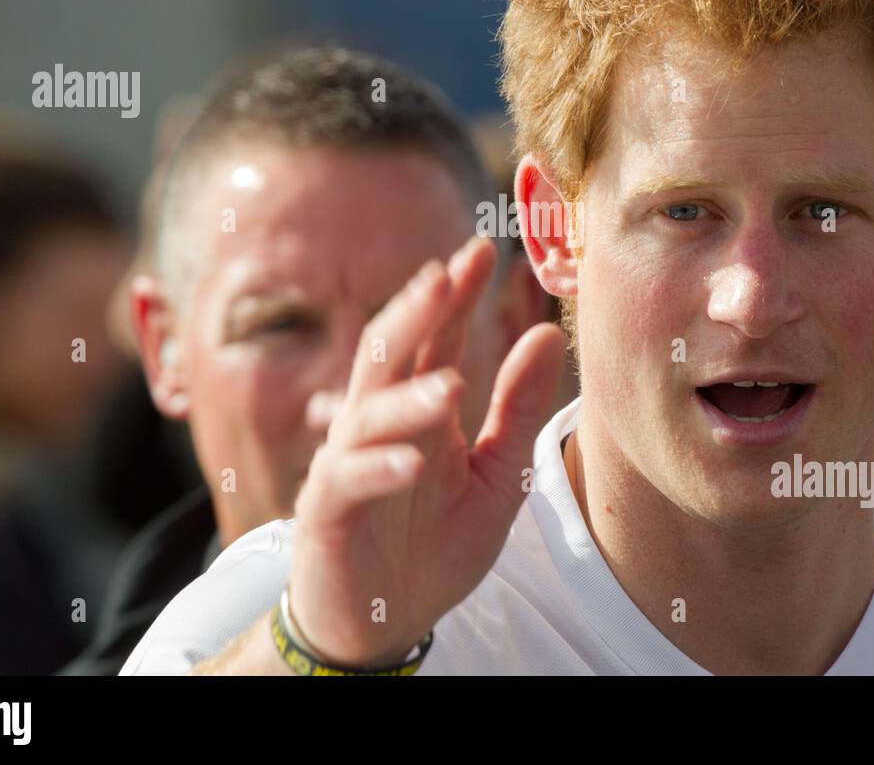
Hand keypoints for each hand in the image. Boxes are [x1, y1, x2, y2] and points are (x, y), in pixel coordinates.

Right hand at [286, 235, 564, 667]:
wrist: (385, 624)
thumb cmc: (434, 545)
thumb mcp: (495, 474)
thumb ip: (517, 408)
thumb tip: (547, 332)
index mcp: (419, 411)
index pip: (435, 339)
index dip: (455, 296)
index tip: (484, 249)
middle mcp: (378, 425)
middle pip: (389, 354)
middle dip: (415, 313)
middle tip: (445, 274)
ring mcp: (346, 464)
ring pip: (368, 415)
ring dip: (408, 399)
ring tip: (452, 385)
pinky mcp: (326, 512)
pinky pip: (348, 481)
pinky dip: (379, 469)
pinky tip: (413, 461)